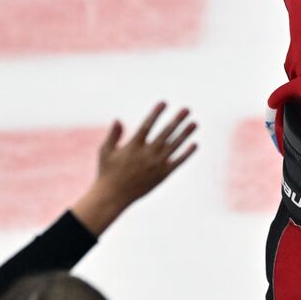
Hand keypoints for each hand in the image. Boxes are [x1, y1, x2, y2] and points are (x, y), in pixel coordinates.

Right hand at [71, 102, 197, 234]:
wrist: (113, 197)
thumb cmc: (107, 172)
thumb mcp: (105, 152)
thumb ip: (113, 135)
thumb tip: (118, 119)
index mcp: (133, 146)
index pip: (147, 126)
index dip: (156, 114)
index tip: (164, 102)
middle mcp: (147, 154)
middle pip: (165, 134)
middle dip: (176, 120)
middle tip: (187, 109)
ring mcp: (156, 165)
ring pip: (174, 146)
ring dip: (185, 134)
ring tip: (194, 123)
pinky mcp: (162, 175)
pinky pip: (177, 162)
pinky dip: (187, 153)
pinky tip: (195, 144)